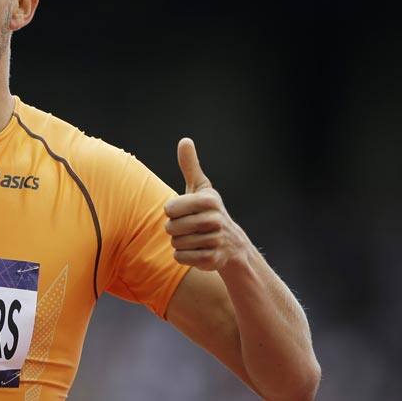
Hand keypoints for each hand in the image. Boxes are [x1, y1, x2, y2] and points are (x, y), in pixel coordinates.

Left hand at [164, 138, 249, 271]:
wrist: (231, 245)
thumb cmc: (207, 211)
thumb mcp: (200, 188)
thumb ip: (190, 166)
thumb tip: (185, 140)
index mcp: (209, 201)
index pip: (170, 208)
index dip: (172, 211)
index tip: (184, 211)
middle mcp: (215, 220)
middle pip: (171, 228)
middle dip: (174, 229)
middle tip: (188, 227)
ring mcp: (215, 241)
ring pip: (176, 243)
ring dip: (179, 243)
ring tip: (194, 238)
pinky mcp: (212, 260)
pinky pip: (181, 258)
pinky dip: (183, 256)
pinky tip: (196, 251)